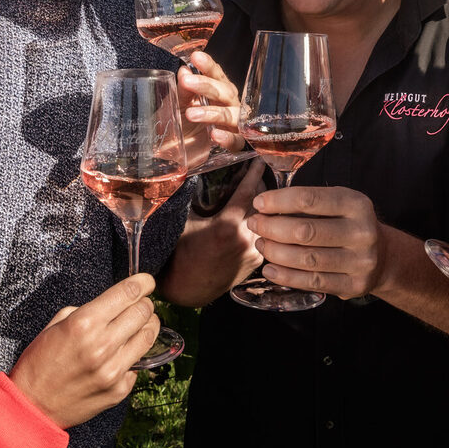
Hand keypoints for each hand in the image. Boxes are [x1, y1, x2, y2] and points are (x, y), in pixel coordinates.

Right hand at [7, 273, 159, 428]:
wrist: (33, 406)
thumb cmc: (40, 362)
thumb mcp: (56, 325)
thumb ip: (86, 311)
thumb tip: (114, 304)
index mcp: (84, 324)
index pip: (127, 293)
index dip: (142, 283)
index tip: (147, 281)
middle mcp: (102, 346)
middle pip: (144, 312)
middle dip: (145, 304)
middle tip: (140, 304)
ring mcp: (113, 370)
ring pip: (149, 336)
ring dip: (147, 326)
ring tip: (138, 326)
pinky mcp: (119, 389)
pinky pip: (139, 363)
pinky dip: (134, 355)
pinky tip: (122, 355)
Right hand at [157, 161, 265, 305]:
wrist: (187, 288)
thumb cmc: (181, 253)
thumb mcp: (185, 221)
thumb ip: (193, 198)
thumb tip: (191, 172)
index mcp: (227, 226)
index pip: (249, 191)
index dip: (255, 172)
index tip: (260, 159)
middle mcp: (245, 239)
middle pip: (262, 203)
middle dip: (261, 186)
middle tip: (257, 173)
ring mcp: (254, 252)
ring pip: (267, 220)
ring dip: (264, 206)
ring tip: (259, 195)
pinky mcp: (257, 262)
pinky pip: (266, 235)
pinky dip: (263, 224)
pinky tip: (257, 216)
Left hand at [178, 50, 241, 153]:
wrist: (183, 152)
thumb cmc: (185, 123)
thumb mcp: (179, 105)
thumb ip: (183, 90)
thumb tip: (184, 71)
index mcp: (218, 91)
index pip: (216, 74)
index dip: (208, 66)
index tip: (196, 57)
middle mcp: (229, 104)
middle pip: (225, 91)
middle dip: (207, 85)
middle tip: (188, 81)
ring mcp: (234, 123)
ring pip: (230, 115)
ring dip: (212, 113)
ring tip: (191, 114)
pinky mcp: (235, 143)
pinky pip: (237, 140)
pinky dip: (227, 138)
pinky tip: (215, 135)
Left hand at [248, 186, 390, 299]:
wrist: (382, 256)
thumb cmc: (349, 224)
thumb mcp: (338, 204)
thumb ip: (308, 204)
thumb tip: (265, 206)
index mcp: (356, 204)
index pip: (309, 200)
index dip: (279, 201)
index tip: (259, 204)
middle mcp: (362, 232)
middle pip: (305, 231)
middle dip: (272, 227)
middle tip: (255, 225)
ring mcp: (360, 261)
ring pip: (307, 259)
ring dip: (276, 252)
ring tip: (261, 244)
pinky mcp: (354, 285)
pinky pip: (313, 282)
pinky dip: (286, 276)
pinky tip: (270, 269)